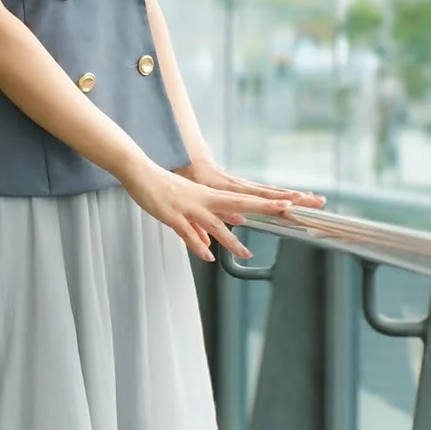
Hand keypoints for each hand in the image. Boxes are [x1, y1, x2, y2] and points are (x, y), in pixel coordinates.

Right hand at [119, 157, 310, 262]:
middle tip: (288, 208)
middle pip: (240, 204)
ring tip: (247, 253)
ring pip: (215, 225)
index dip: (267, 202)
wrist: (141, 173)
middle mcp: (205, 200)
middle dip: (265, 207)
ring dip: (232, 240)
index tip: (289, 203)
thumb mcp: (186, 207)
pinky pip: (187, 232)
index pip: (244, 200)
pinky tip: (207, 256)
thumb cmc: (163, 188)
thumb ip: (199, 227)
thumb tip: (209, 244)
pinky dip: (198, 245)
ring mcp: (189, 208)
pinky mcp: (173, 215)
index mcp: (210, 197)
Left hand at [176, 157, 326, 209]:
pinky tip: (298, 196)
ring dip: (295, 195)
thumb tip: (240, 220)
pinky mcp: (246, 185)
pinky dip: (284, 193)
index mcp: (229, 189)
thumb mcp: (197, 196)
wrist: (189, 159)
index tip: (291, 204)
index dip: (274, 201)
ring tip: (315, 199)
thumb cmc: (190, 178)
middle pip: (273, 192)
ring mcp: (245, 184)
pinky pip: (267, 189)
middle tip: (316, 201)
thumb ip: (216, 210)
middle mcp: (241, 185)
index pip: (257, 196)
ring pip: (274, 190)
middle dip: (296, 198)